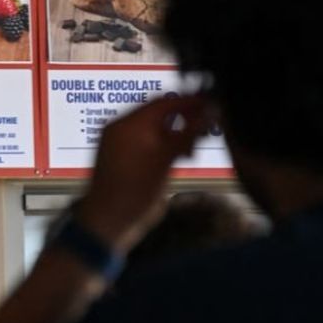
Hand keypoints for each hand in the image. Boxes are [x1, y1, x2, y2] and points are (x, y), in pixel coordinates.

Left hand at [79, 95, 212, 250]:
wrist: (110, 221)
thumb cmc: (134, 192)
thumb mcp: (165, 160)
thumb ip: (187, 133)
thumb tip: (209, 112)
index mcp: (126, 124)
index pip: (163, 103)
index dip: (190, 102)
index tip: (212, 104)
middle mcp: (121, 129)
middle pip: (160, 114)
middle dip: (185, 119)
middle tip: (208, 127)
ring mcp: (122, 144)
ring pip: (157, 129)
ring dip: (178, 134)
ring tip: (194, 148)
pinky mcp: (127, 158)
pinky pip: (150, 142)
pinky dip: (167, 145)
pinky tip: (182, 155)